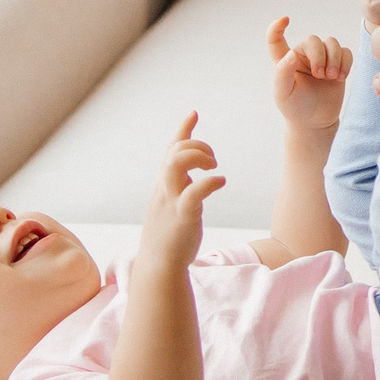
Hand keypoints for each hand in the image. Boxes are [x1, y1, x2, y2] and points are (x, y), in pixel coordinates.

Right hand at [141, 113, 223, 271]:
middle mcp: (164, 189)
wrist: (158, 266)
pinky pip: (193, 193)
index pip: (170, 150)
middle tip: (213, 161)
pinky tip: (221, 181)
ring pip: (175, 166)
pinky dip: (209, 182)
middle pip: (174, 152)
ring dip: (198, 158)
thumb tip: (193, 174)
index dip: (182, 130)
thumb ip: (180, 186)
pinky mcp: (182, 217)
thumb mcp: (172, 204)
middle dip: (197, 146)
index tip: (193, 113)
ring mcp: (171, 202)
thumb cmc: (169, 236)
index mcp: (163, 185)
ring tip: (214, 167)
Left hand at [267, 16, 351, 132]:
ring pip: (331, 43)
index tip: (284, 20)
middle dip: (319, 56)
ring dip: (334, 59)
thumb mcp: (283, 94)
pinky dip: (345, 62)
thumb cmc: (296, 108)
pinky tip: (341, 77)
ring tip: (332, 77)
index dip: (277, 28)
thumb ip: (283, 73)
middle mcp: (302, 56)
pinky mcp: (337, 64)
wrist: (316, 122)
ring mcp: (321, 59)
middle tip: (320, 75)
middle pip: (313, 40)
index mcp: (285, 61)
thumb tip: (291, 54)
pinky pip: (345, 52)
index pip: (276, 40)